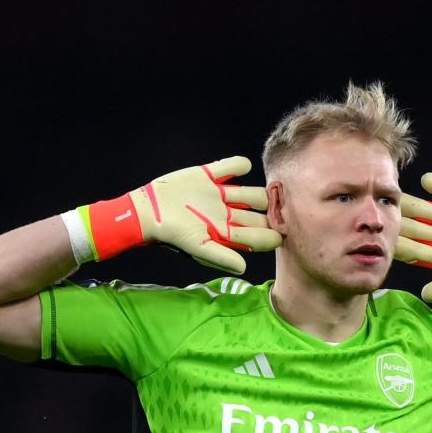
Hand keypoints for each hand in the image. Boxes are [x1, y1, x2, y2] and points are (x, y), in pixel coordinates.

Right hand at [129, 156, 281, 273]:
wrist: (147, 212)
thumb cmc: (171, 234)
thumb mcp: (197, 246)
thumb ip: (221, 256)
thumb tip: (244, 267)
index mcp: (226, 232)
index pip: (256, 236)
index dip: (271, 235)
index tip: (282, 233)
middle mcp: (226, 214)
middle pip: (258, 214)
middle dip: (272, 214)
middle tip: (284, 209)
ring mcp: (219, 195)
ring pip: (249, 193)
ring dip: (261, 192)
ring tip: (270, 190)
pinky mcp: (208, 176)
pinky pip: (229, 167)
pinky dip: (238, 164)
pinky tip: (243, 167)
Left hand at [395, 173, 431, 302]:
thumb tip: (424, 295)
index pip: (415, 250)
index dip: (400, 245)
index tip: (385, 240)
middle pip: (416, 228)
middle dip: (400, 221)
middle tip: (382, 212)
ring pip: (428, 209)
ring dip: (412, 203)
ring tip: (397, 193)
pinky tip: (426, 180)